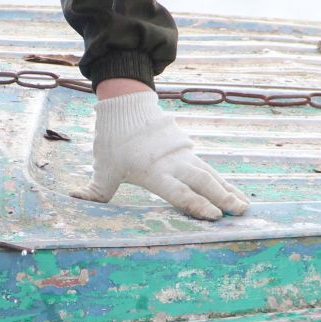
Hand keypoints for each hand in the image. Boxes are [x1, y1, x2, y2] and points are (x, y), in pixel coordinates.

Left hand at [75, 89, 250, 219]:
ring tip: (245, 206)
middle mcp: (172, 163)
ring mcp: (183, 155)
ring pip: (210, 175)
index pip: (177, 191)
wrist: (128, 105)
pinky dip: (223, 181)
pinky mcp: (188, 149)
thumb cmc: (114, 139)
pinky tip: (236, 193)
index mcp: (152, 170)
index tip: (214, 216)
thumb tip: (75, 201)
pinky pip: (209, 168)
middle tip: (239, 212)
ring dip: (228, 191)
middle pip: (201, 182)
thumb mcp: (103, 166)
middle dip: (221, 198)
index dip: (196, 204)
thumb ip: (95, 190)